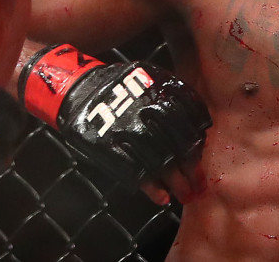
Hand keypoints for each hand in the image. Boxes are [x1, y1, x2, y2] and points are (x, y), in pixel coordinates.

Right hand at [19, 44, 210, 203]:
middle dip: (192, 170)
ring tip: (184, 196)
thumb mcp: (149, 80)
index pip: (191, 123)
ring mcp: (130, 131)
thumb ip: (173, 99)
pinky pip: (136, 172)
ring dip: (176, 183)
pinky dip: (151, 187)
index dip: (198, 145)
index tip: (201, 157)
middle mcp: (149, 112)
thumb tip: (199, 127)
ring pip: (161, 163)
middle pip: (180, 146)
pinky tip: (162, 197)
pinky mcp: (111, 147)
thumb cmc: (118, 87)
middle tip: (199, 186)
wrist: (77, 89)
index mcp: (161, 93)